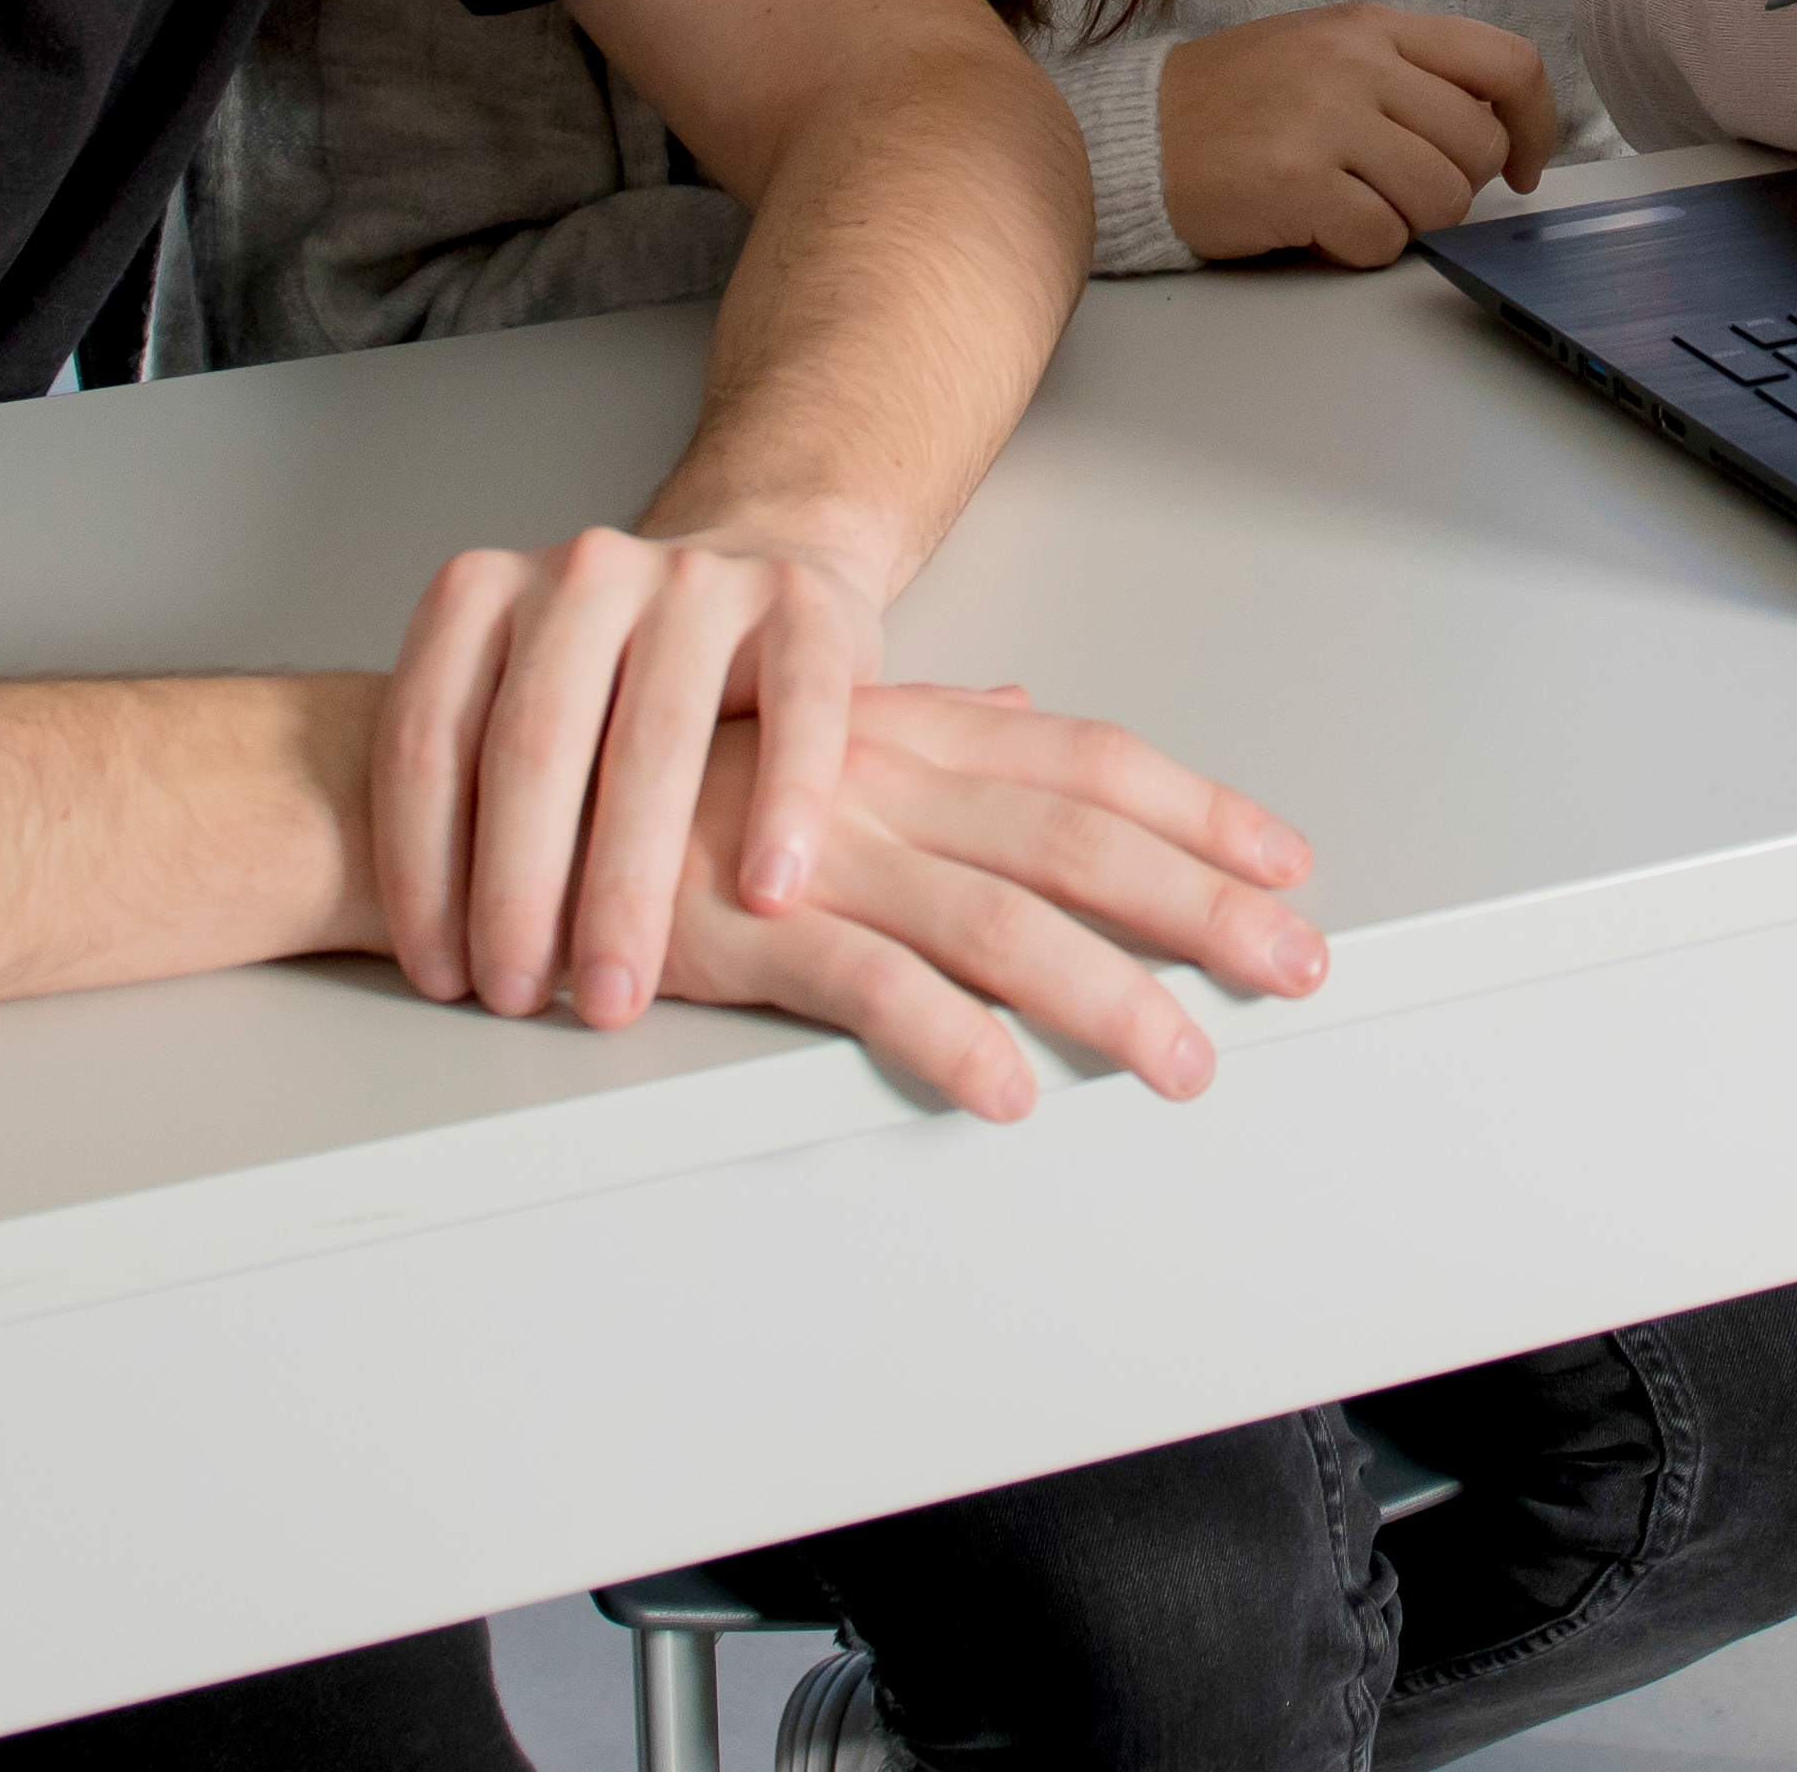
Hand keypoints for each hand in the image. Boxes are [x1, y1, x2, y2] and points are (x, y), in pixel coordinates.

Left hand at [373, 517, 901, 1031]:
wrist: (762, 569)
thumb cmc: (622, 681)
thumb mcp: (524, 700)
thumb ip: (478, 784)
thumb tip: (437, 953)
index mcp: (483, 593)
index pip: (426, 739)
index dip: (421, 869)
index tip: (441, 976)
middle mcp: (583, 572)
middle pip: (533, 745)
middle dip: (518, 893)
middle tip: (518, 999)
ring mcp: (698, 577)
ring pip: (657, 740)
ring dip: (630, 886)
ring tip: (619, 991)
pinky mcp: (802, 600)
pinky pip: (797, 710)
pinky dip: (784, 807)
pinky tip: (767, 895)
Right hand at [645, 690, 1331, 1119]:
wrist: (499, 794)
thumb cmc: (658, 774)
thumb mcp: (811, 730)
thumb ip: (924, 725)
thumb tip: (1021, 706)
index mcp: (908, 731)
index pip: (1088, 761)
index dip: (1197, 808)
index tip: (1286, 859)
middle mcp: (884, 781)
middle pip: (1080, 838)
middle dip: (1204, 903)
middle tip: (1297, 961)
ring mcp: (819, 854)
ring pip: (1000, 920)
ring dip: (1110, 995)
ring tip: (1185, 1061)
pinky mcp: (743, 930)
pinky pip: (868, 987)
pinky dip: (947, 1039)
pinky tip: (1011, 1090)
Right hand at [1157, 0, 1560, 264]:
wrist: (1139, 133)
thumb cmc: (1239, 101)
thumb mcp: (1328, 51)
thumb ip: (1409, 75)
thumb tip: (1494, 131)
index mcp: (1375, 27)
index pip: (1507, 62)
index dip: (1536, 124)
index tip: (1522, 166)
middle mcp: (1358, 63)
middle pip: (1479, 145)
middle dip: (1456, 186)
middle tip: (1401, 191)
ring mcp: (1327, 120)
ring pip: (1442, 198)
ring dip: (1409, 221)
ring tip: (1356, 206)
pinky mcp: (1297, 183)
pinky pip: (1382, 239)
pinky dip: (1359, 249)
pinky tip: (1320, 227)